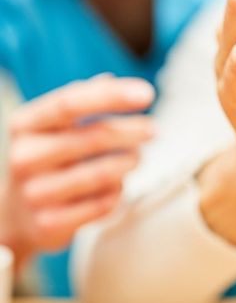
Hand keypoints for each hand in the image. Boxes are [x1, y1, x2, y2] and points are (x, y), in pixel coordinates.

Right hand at [0, 74, 154, 269]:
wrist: (15, 214)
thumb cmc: (47, 157)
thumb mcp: (55, 123)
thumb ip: (84, 98)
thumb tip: (111, 79)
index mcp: (25, 124)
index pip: (71, 102)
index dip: (113, 96)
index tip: (147, 94)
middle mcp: (24, 157)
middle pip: (95, 137)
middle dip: (133, 131)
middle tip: (153, 129)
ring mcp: (34, 193)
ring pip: (103, 172)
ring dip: (130, 161)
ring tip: (137, 156)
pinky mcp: (50, 223)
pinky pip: (103, 203)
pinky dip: (118, 191)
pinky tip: (116, 184)